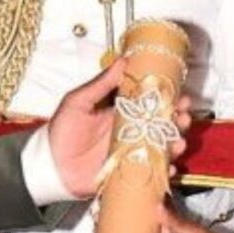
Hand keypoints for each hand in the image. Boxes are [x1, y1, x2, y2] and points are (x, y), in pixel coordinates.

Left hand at [47, 58, 189, 198]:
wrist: (50, 166)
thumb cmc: (62, 131)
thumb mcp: (78, 101)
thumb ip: (100, 83)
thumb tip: (122, 61)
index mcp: (121, 112)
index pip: (151, 103)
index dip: (168, 99)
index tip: (180, 95)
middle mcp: (130, 131)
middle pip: (162, 124)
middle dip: (178, 120)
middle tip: (183, 116)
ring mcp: (132, 152)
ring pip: (162, 147)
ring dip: (175, 143)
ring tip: (178, 142)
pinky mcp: (129, 171)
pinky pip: (152, 171)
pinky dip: (165, 170)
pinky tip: (170, 167)